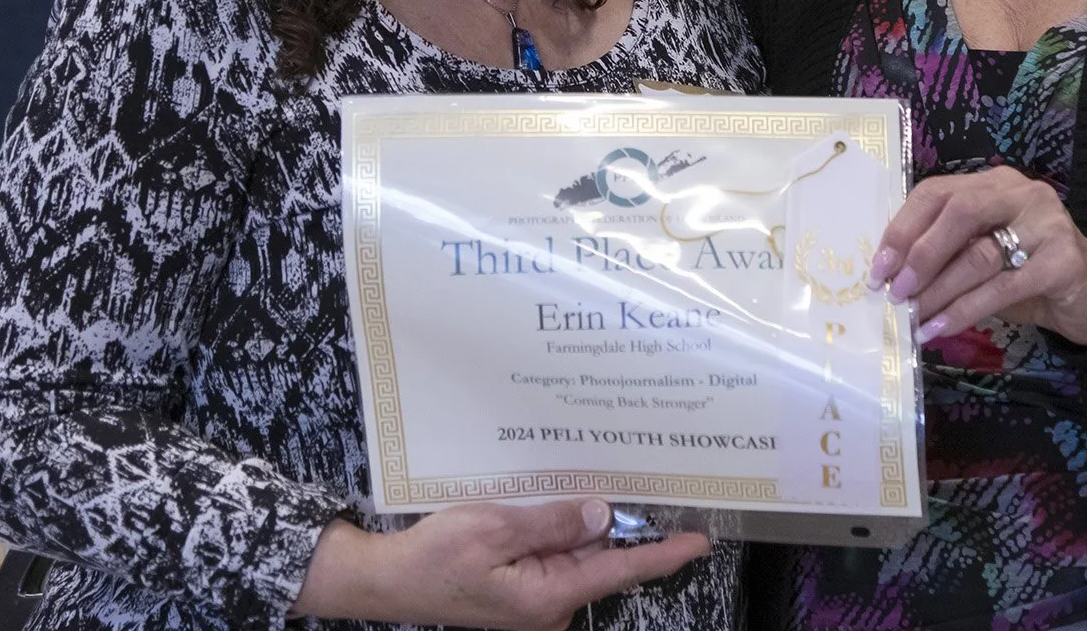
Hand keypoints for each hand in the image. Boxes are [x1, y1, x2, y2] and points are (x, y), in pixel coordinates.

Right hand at [289, 497, 710, 627]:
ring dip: (588, 523)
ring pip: (577, 553)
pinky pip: (554, 554)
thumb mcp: (494, 528)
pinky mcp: (521, 586)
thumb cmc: (434, 558)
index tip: (699, 541)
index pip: (618, 571)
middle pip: (600, 558)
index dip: (662, 555)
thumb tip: (602, 514)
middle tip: (652, 482)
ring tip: (601, 482)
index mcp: (548, 597)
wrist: (387, 581)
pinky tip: (563, 499)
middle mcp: (549, 604)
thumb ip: (552, 522)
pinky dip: (561, 528)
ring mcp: (534, 597)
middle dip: (621, 525)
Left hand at [867, 166, 1086, 346]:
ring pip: (979, 254)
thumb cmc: (1025, 272)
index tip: (878, 268)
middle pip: (958, 212)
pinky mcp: (1063, 261)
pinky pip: (1003, 287)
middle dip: (920, 254)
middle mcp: (1020, 193)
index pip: (936, 192)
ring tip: (913, 318)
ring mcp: (1046, 224)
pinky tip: (942, 328)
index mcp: (992, 183)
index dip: (902, 228)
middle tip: (896, 291)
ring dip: (939, 291)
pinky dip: (966, 310)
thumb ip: (947, 252)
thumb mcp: (983, 252)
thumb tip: (891, 277)